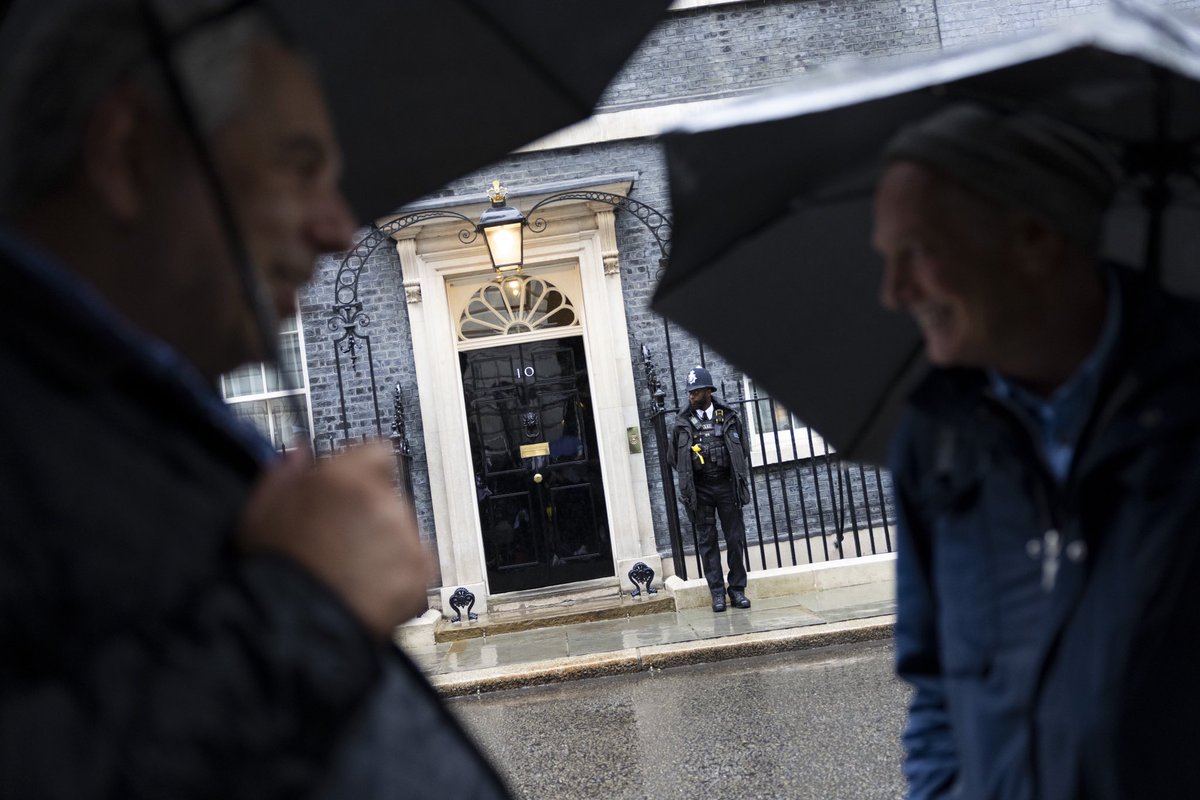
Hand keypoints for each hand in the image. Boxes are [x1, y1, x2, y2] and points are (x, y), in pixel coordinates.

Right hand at [239, 442, 434, 638]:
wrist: (291, 628)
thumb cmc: (273, 572)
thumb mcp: (262, 510)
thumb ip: (286, 473)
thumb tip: (300, 453)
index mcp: (345, 478)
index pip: (377, 452)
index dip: (362, 473)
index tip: (350, 490)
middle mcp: (382, 501)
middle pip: (388, 495)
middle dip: (369, 514)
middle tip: (340, 542)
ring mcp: (404, 537)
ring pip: (402, 530)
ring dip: (383, 545)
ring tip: (348, 571)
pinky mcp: (419, 572)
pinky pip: (416, 564)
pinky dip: (399, 575)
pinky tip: (365, 588)